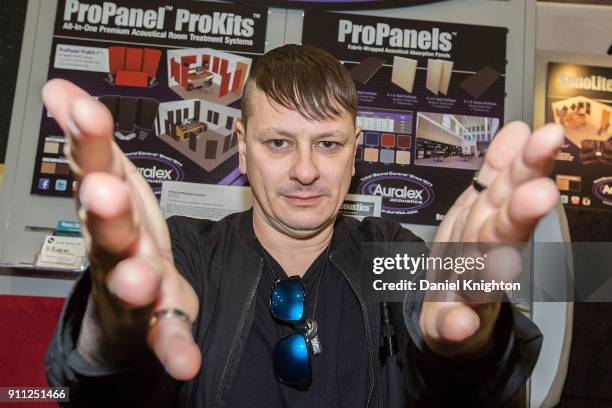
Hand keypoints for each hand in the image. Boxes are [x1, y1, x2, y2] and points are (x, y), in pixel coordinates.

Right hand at [42, 79, 200, 379]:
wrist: (127, 296)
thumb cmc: (122, 232)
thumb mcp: (109, 181)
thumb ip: (91, 140)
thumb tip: (60, 89)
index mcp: (109, 206)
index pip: (97, 167)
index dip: (88, 139)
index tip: (80, 106)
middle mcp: (116, 246)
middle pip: (109, 227)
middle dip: (107, 210)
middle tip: (103, 191)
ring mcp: (134, 285)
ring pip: (132, 281)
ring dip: (134, 278)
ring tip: (140, 280)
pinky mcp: (156, 321)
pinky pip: (166, 333)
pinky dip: (174, 347)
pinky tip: (187, 362)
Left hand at [419, 121, 563, 357]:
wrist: (454, 317)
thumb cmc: (469, 257)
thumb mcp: (479, 208)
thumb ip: (497, 173)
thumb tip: (518, 127)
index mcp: (489, 224)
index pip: (509, 190)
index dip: (527, 165)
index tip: (546, 135)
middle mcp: (485, 258)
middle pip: (502, 232)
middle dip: (520, 214)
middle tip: (541, 194)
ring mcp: (469, 294)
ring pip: (483, 280)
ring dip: (495, 269)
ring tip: (503, 261)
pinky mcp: (451, 327)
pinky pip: (451, 327)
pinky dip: (456, 326)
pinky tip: (459, 321)